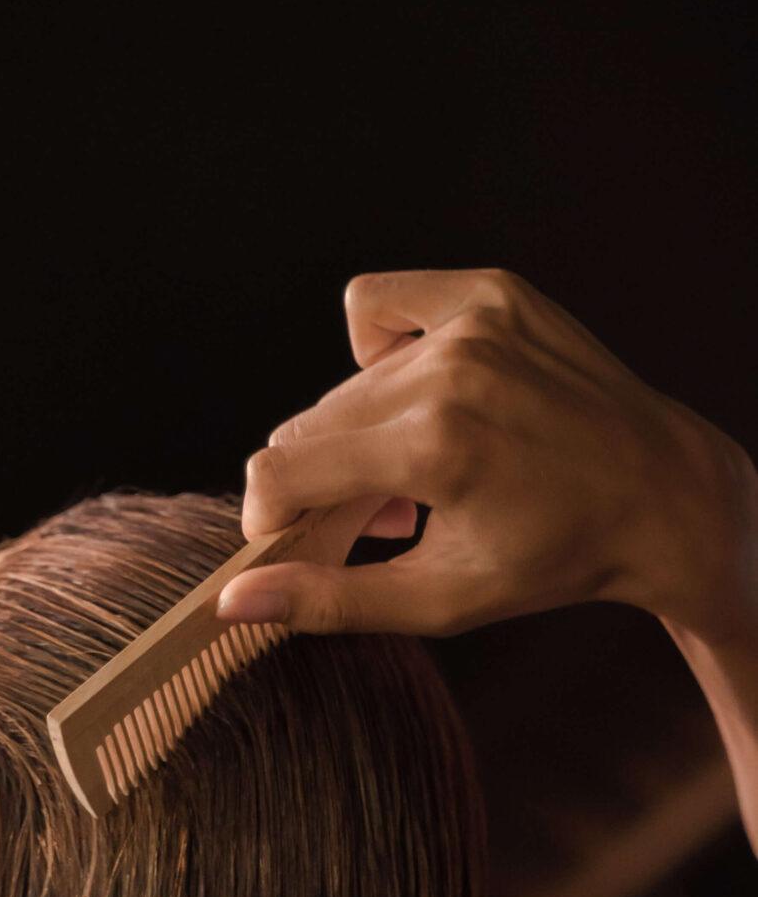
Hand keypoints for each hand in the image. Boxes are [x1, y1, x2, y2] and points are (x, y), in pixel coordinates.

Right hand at [216, 269, 757, 644]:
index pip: (280, 470)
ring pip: (344, 383)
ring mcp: (474, 324)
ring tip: (418, 467)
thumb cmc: (555, 559)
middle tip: (383, 515)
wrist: (665, 495)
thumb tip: (231, 603)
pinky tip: (420, 389)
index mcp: (435, 449)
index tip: (293, 539)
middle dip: (323, 480)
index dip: (267, 515)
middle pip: (308, 427)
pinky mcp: (491, 293)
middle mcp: (450, 373)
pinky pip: (378, 305)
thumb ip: (329, 599)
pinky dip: (378, 349)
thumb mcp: (441, 599)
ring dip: (359, 430)